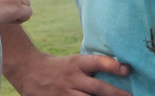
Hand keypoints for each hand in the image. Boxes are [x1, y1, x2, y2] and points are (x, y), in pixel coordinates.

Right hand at [4, 48, 131, 95]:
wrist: (27, 69)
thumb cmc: (56, 66)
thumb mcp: (73, 61)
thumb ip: (90, 68)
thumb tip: (116, 70)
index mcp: (77, 63)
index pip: (97, 62)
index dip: (112, 65)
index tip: (127, 69)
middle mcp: (72, 78)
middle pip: (97, 88)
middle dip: (116, 94)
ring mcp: (65, 93)